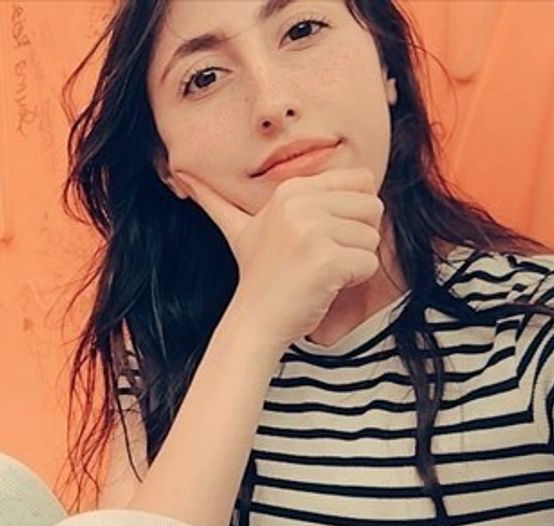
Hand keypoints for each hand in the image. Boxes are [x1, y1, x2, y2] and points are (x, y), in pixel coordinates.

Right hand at [179, 167, 383, 349]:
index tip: (319, 236)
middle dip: (356, 237)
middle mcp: (300, 204)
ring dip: (354, 261)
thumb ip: (216, 201)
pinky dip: (354, 281)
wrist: (254, 321)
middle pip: (372, 207)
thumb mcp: (239, 230)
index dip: (350, 213)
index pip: (359, 181)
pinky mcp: (327, 259)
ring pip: (372, 238)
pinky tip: (324, 286)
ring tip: (318, 272)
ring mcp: (313, 230)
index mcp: (290, 190)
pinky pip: (370, 264)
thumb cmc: (258, 277)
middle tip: (320, 257)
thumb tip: (181, 176)